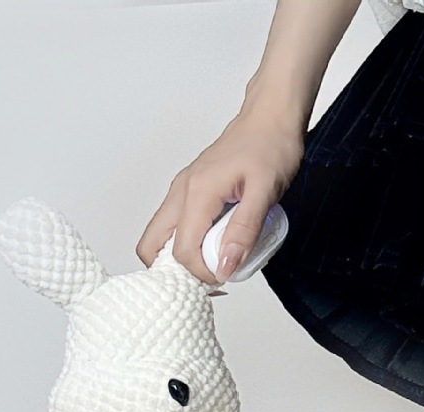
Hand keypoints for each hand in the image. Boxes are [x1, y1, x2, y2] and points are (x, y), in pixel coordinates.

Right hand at [138, 111, 303, 283]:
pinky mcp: (191, 192)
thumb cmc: (270, 148)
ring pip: (163, 236)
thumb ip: (244, 231)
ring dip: (184, 258)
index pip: (181, 251)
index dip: (201, 274)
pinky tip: (218, 245)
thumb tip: (226, 266)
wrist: (270, 120)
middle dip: (177, 271)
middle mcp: (182, 191)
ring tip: (218, 262)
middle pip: (153, 245)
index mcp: (197, 193)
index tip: (227, 278)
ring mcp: (183, 190)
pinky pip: (178, 226)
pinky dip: (191, 243)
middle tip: (212, 277)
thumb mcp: (265, 193)